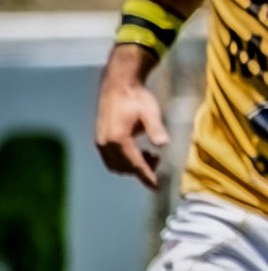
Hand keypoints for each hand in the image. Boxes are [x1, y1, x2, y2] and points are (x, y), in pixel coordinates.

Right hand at [95, 57, 169, 188]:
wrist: (118, 84)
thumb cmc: (136, 97)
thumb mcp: (150, 112)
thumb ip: (156, 129)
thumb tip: (164, 144)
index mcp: (118, 138)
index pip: (135, 165)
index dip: (147, 177)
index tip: (157, 187)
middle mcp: (105, 143)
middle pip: (125, 168)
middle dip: (142, 170)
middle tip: (159, 162)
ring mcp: (100, 141)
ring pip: (116, 165)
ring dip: (133, 166)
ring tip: (151, 155)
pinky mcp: (99, 138)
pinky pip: (111, 159)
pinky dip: (125, 160)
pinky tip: (139, 150)